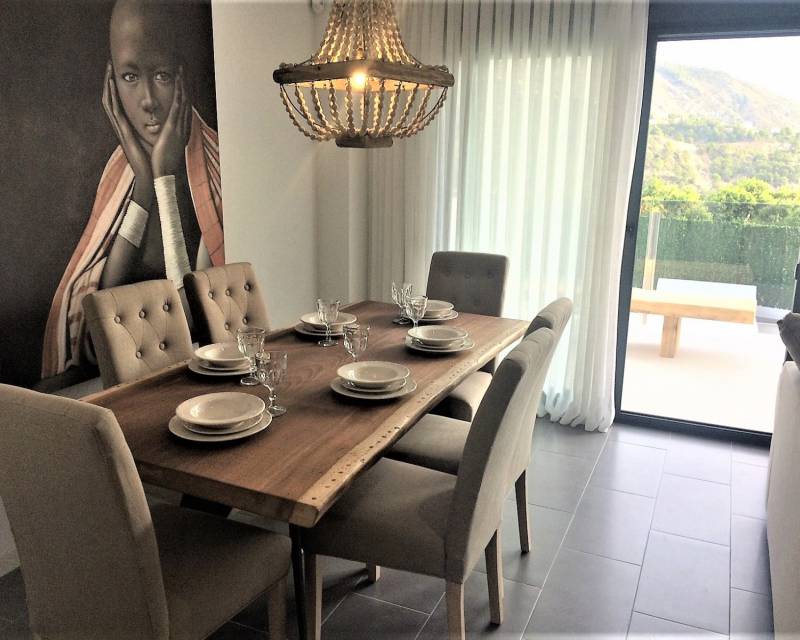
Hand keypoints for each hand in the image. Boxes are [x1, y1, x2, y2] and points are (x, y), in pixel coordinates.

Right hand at [102, 62, 152, 186]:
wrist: (151, 174)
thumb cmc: (153, 158)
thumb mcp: (153, 137)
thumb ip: (153, 127)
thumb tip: (161, 118)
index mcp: (128, 126)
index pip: (120, 102)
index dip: (117, 87)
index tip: (119, 73)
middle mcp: (121, 125)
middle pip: (111, 98)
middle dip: (109, 81)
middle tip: (109, 65)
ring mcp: (120, 128)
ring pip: (109, 101)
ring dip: (107, 85)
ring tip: (108, 70)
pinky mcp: (122, 131)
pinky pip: (114, 110)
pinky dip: (111, 96)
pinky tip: (110, 85)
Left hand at [151, 68, 190, 178]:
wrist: (163, 174)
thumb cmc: (163, 165)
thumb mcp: (167, 149)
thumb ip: (167, 139)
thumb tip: (165, 134)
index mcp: (180, 131)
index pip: (183, 109)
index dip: (183, 94)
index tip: (181, 83)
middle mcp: (183, 127)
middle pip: (186, 101)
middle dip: (185, 85)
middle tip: (183, 69)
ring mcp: (179, 127)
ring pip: (183, 101)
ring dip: (182, 84)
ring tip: (181, 69)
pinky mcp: (173, 128)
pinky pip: (177, 106)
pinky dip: (178, 93)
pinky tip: (178, 81)